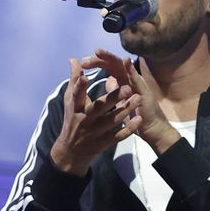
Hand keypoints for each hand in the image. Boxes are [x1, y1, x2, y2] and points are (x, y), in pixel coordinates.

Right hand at [48, 57, 140, 175]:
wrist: (72, 152)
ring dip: (125, 110)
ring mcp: (95, 132)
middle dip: (113, 98)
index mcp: (75, 108)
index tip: (86, 76)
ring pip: (112, 120)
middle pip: (99, 108)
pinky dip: (129, 128)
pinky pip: (118, 136)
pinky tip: (139, 120)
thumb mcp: (70, 102)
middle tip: (128, 87)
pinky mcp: (104, 142)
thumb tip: (73, 59)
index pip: (76, 95)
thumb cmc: (72, 120)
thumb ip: (74, 81)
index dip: (79, 87)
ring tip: (138, 98)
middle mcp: (84, 120)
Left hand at [83, 48, 176, 153]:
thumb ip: (114, 88)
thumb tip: (108, 80)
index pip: (108, 66)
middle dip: (101, 58)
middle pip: (114, 63)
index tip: (82, 61)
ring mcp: (137, 83)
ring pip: (123, 66)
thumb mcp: (120, 101)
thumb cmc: (134, 113)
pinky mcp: (143, 91)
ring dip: (111, 59)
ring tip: (99, 52)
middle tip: (87, 57)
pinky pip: (136, 78)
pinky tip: (126, 61)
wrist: (150, 127)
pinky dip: (131, 69)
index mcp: (122, 80)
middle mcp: (129, 78)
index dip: (97, 62)